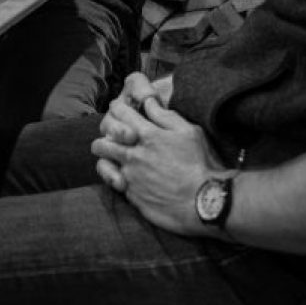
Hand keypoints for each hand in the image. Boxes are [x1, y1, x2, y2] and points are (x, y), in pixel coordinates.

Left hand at [91, 87, 223, 234]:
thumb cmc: (199, 163)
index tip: (119, 111)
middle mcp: (133, 155)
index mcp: (147, 135)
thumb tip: (147, 102)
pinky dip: (123, 180)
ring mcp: (130, 177)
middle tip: (113, 139)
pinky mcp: (133, 196)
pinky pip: (118, 185)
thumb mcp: (188, 132)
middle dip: (104, 140)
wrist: (203, 202)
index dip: (117, 109)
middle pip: (101, 144)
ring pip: (104, 165)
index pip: (119, 113)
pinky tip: (134, 180)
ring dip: (108, 160)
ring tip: (116, 160)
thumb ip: (165, 116)